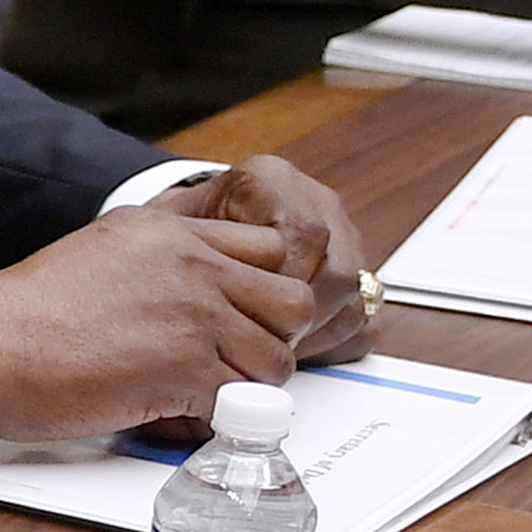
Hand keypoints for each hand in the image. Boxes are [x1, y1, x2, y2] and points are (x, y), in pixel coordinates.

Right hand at [0, 208, 317, 441]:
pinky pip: (241, 403)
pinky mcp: (186, 370)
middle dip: (273, 338)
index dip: (264, 290)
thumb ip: (158, 259)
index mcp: (172, 234)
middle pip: (293, 302)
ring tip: (205, 393)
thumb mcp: (103, 249)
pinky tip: (180, 414)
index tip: (243, 317)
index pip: (270, 250)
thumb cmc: (27, 311)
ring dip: (248, 385)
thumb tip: (191, 288)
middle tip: (236, 360)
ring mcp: (195, 318)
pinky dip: (217, 418)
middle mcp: (194, 267)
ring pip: (277, 359)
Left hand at [171, 154, 372, 362]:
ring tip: (270, 349)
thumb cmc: (176, 242)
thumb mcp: (167, 239)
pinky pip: (363, 320)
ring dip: (315, 334)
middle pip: (336, 272)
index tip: (247, 314)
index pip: (303, 235)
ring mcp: (344, 238)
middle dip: (298, 319)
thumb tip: (202, 313)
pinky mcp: (358, 274)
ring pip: (354, 298)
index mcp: (270, 182)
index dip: (279, 286)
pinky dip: (331, 344)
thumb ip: (189, 262)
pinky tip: (292, 350)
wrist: (189, 240)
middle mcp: (315, 203)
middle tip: (260, 342)